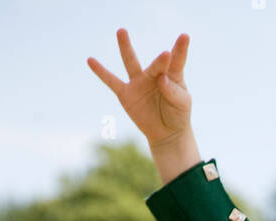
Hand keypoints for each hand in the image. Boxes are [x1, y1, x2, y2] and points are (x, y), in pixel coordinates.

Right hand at [87, 29, 191, 146]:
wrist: (167, 134)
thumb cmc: (178, 115)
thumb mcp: (182, 104)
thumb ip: (174, 91)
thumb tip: (161, 80)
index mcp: (172, 74)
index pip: (177, 60)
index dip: (180, 50)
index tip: (185, 37)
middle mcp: (154, 74)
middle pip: (157, 64)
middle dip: (161, 61)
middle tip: (166, 55)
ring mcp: (139, 82)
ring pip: (131, 63)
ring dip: (126, 47)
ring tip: (121, 31)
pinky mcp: (126, 94)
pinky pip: (111, 81)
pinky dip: (101, 72)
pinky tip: (90, 60)